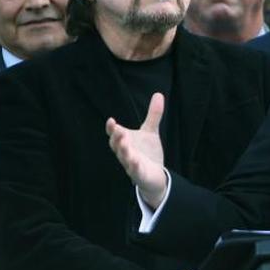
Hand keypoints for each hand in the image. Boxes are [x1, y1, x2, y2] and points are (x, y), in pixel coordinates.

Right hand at [106, 93, 166, 207]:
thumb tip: (158, 94)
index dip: (111, 128)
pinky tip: (135, 162)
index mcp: (125, 141)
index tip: (111, 120)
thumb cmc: (148, 152)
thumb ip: (154, 115)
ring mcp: (130, 164)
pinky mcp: (139, 174)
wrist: (155, 174)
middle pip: (116, 145)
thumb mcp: (151, 131)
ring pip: (124, 158)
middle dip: (117, 138)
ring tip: (125, 144)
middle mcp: (125, 152)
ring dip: (123, 152)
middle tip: (119, 131)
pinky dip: (134, 167)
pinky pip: (135, 171)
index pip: (114, 134)